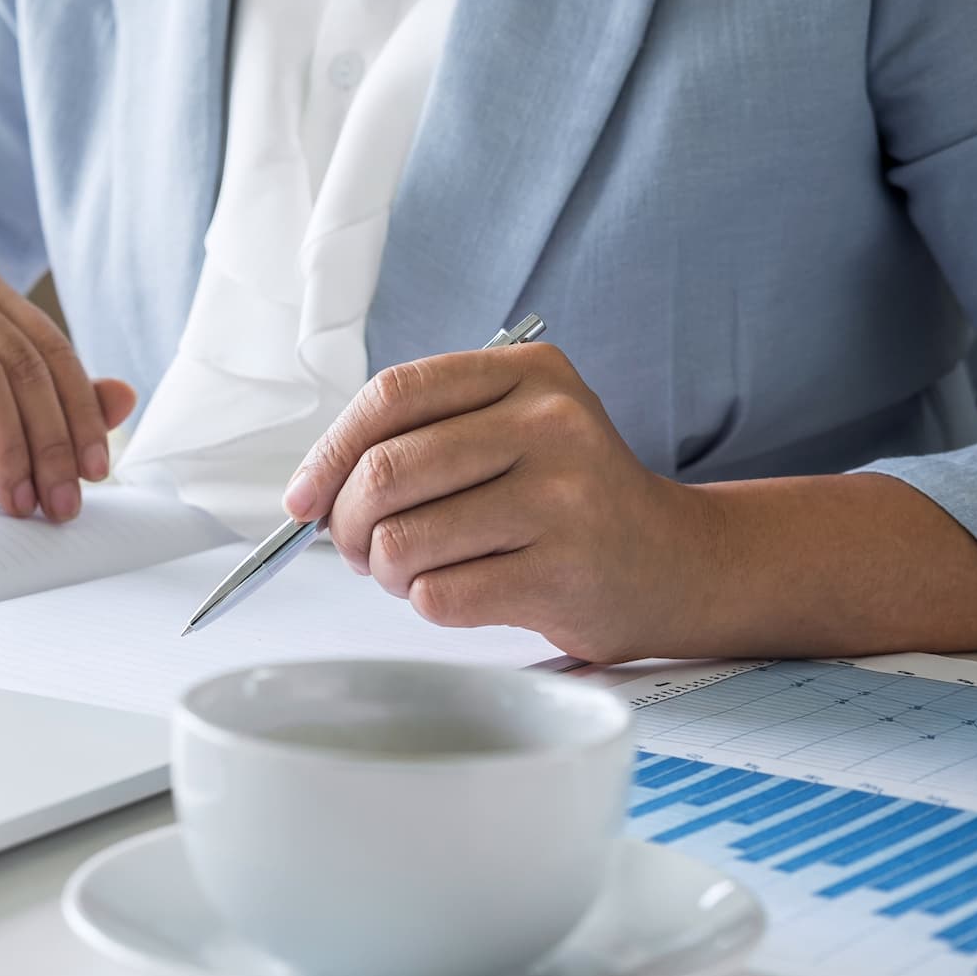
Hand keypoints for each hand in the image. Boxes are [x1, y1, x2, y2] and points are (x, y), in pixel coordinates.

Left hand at [282, 343, 720, 662]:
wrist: (674, 562)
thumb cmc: (567, 499)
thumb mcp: (514, 429)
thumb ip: (423, 436)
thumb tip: (313, 492)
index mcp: (529, 373)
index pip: (393, 395)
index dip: (329, 451)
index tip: (302, 498)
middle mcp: (551, 425)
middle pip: (386, 472)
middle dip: (348, 523)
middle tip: (358, 548)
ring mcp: (562, 500)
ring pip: (403, 540)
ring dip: (386, 570)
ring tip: (414, 571)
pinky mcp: (563, 573)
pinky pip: (439, 596)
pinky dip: (427, 602)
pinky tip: (462, 591)